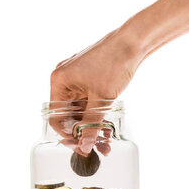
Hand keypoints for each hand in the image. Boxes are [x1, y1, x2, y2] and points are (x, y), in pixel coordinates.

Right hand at [49, 26, 139, 155]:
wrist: (133, 42)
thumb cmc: (113, 63)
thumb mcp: (102, 99)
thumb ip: (91, 124)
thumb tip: (85, 146)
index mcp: (59, 81)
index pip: (56, 116)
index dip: (67, 134)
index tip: (81, 146)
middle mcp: (63, 80)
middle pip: (67, 115)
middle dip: (81, 132)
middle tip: (95, 147)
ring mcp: (75, 79)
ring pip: (79, 111)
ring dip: (90, 126)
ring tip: (105, 140)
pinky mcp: (86, 79)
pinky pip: (86, 102)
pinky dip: (95, 114)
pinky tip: (106, 127)